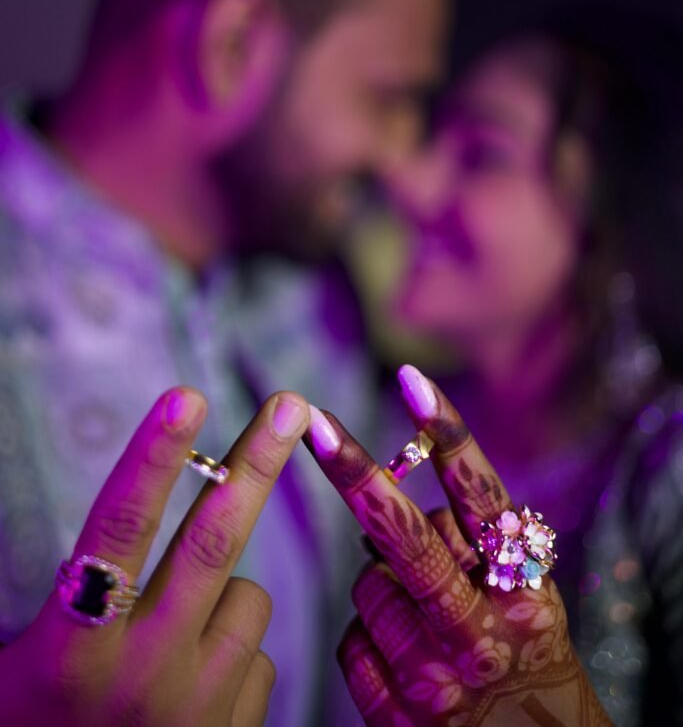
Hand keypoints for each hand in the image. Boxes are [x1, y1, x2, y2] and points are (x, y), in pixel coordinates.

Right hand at [0, 386, 309, 726]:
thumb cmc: (34, 726)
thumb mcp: (23, 660)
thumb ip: (73, 588)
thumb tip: (120, 517)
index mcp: (72, 652)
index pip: (117, 531)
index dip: (153, 457)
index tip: (187, 393)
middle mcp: (140, 678)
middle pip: (211, 545)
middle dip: (255, 464)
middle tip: (291, 405)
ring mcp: (196, 712)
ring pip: (248, 599)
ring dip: (224, 590)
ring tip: (175, 628)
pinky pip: (259, 655)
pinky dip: (236, 647)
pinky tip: (195, 681)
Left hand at [305, 369, 611, 725]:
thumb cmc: (519, 646)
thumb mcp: (522, 590)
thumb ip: (469, 541)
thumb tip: (387, 494)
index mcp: (524, 590)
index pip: (481, 499)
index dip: (447, 435)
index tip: (410, 379)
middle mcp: (484, 635)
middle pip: (408, 541)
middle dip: (357, 474)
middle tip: (316, 424)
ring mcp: (438, 682)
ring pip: (369, 589)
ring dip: (380, 587)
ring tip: (420, 615)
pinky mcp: (399, 718)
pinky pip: (353, 643)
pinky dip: (368, 639)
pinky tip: (403, 658)